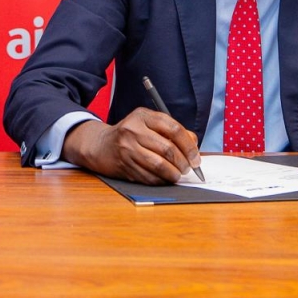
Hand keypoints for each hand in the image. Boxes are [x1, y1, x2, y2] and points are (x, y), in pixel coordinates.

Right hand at [62, 108, 202, 184]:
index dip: (189, 145)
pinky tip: (165, 178)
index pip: (173, 128)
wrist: (101, 145)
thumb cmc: (131, 134)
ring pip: (159, 165)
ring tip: (178, 175)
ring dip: (174, 174)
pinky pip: (149, 177)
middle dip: (184, 162)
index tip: (195, 156)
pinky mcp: (124, 166)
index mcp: (142, 116)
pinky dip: (162, 180)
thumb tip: (193, 144)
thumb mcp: (148, 124)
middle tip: (189, 168)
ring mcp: (127, 149)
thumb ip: (171, 130)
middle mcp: (133, 130)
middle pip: (168, 149)